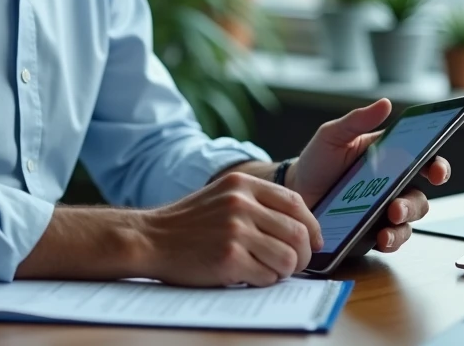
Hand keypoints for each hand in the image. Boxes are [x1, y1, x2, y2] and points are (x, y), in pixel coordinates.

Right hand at [135, 172, 322, 286]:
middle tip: (294, 265)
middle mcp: (241, 203)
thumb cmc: (190, 223)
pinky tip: (247, 276)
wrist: (150, 238)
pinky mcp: (229, 258)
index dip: (312, 226)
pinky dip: (263, 281)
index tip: (313, 242)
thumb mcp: (223, 195)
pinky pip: (267, 276)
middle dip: (303, 255)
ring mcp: (235, 230)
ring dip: (284, 271)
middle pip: (298, 232)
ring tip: (268, 270)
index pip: (296, 202)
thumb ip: (258, 203)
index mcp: (243, 183)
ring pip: (288, 258)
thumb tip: (302, 226)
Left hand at [289, 98, 451, 253]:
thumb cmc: (317, 160)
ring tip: (388, 222)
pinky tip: (381, 238)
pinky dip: (392, 240)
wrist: (296, 193)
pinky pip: (393, 239)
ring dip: (404, 222)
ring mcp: (385, 210)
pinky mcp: (374, 232)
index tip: (436, 171)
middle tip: (397, 205)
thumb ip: (358, 120)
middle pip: (420, 195)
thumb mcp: (333, 135)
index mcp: (390, 158)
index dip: (437, 166)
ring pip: (410, 219)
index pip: (423, 160)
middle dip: (414, 203)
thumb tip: (386, 103)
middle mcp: (393, 185)